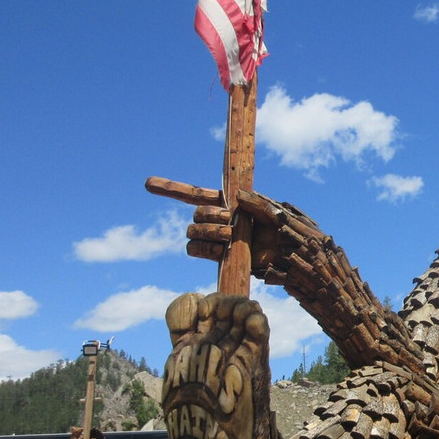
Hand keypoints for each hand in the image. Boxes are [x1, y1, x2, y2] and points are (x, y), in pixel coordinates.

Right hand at [145, 177, 307, 272]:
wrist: (290, 255)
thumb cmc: (286, 228)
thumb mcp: (274, 209)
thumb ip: (255, 201)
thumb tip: (235, 199)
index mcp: (229, 203)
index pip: (196, 194)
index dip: (172, 188)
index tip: (148, 183)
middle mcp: (219, 219)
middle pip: (196, 214)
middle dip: (209, 217)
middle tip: (229, 222)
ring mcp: (217, 238)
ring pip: (193, 232)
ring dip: (208, 232)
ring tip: (229, 236)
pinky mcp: (218, 255)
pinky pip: (195, 249)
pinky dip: (205, 249)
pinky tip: (222, 250)